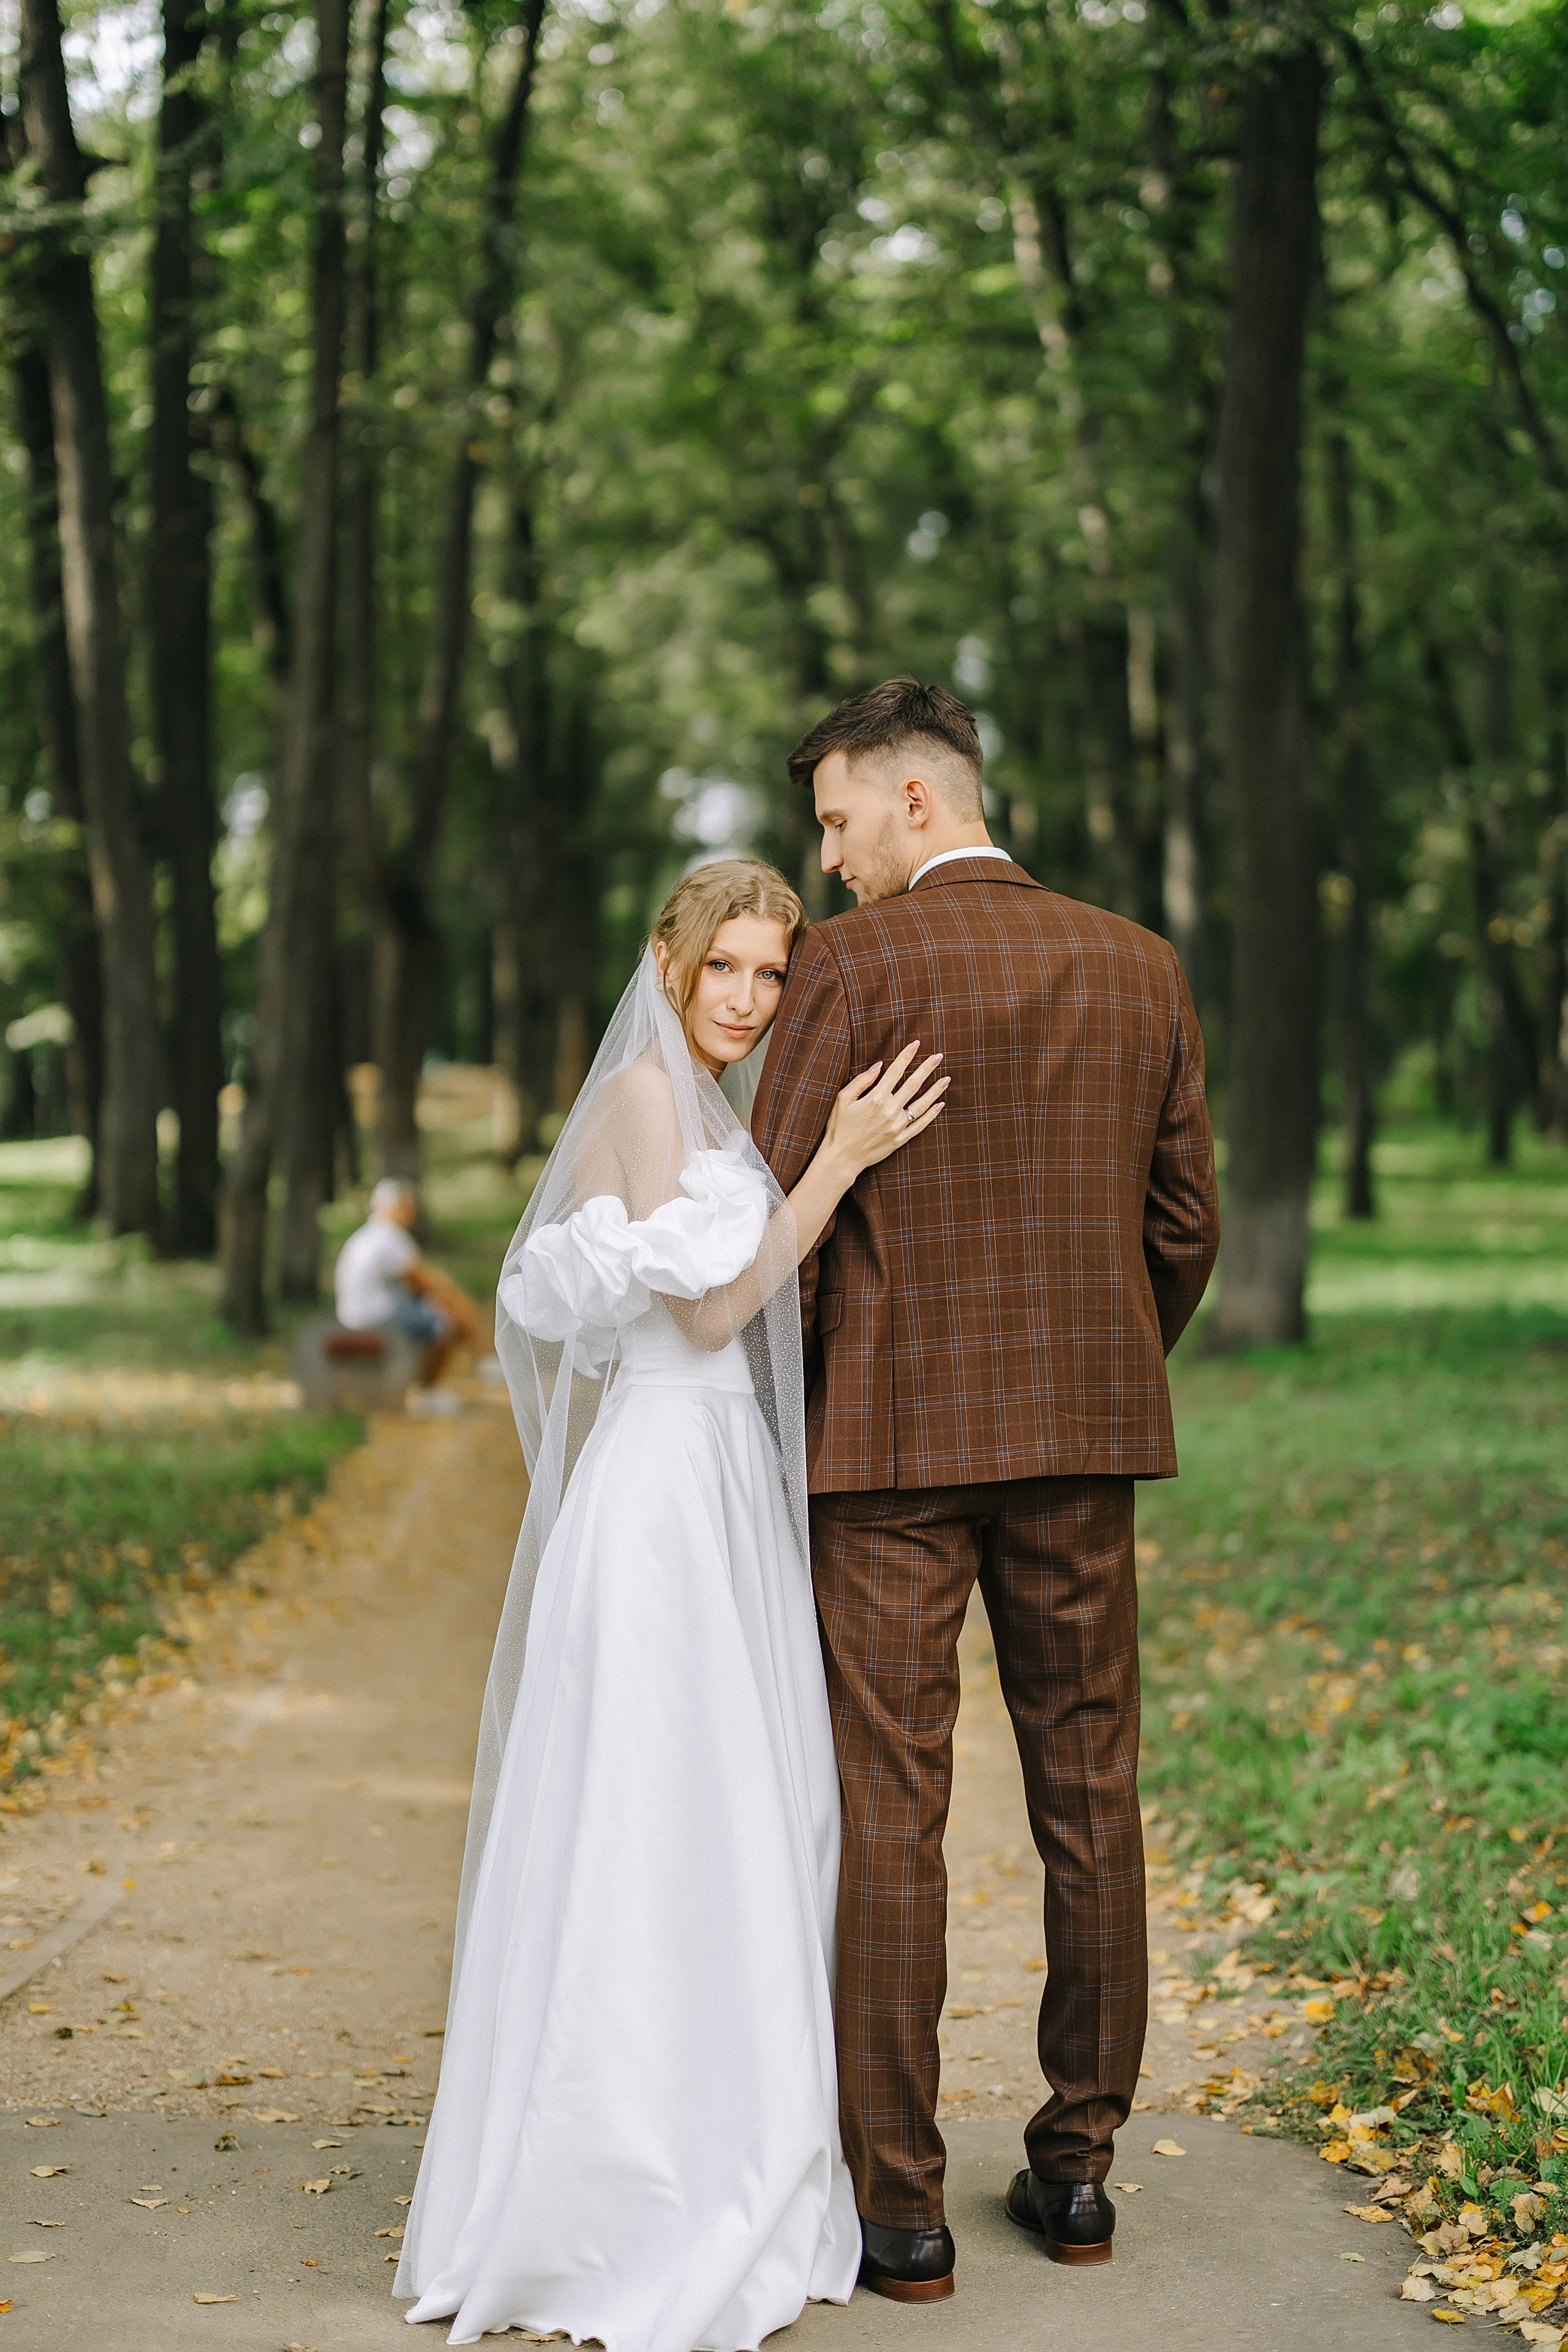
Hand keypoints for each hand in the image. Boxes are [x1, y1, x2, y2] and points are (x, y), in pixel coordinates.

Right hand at [821, 1041, 947, 1177]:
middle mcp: (890, 1111)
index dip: (907, 1056)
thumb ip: (862, 1081)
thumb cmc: (839, 1127)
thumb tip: (879, 1066)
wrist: (842, 1158)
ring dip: (935, 1090)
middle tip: (939, 1056)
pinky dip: (931, 1115)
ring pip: (922, 1105)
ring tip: (946, 1078)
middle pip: (913, 1085)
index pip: (895, 1072)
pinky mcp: (900, 1139)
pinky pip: (920, 1125)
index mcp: (875, 1098)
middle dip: (927, 1068)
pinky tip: (940, 1105)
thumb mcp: (843, 1099)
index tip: (916, 1044)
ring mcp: (897, 1126)